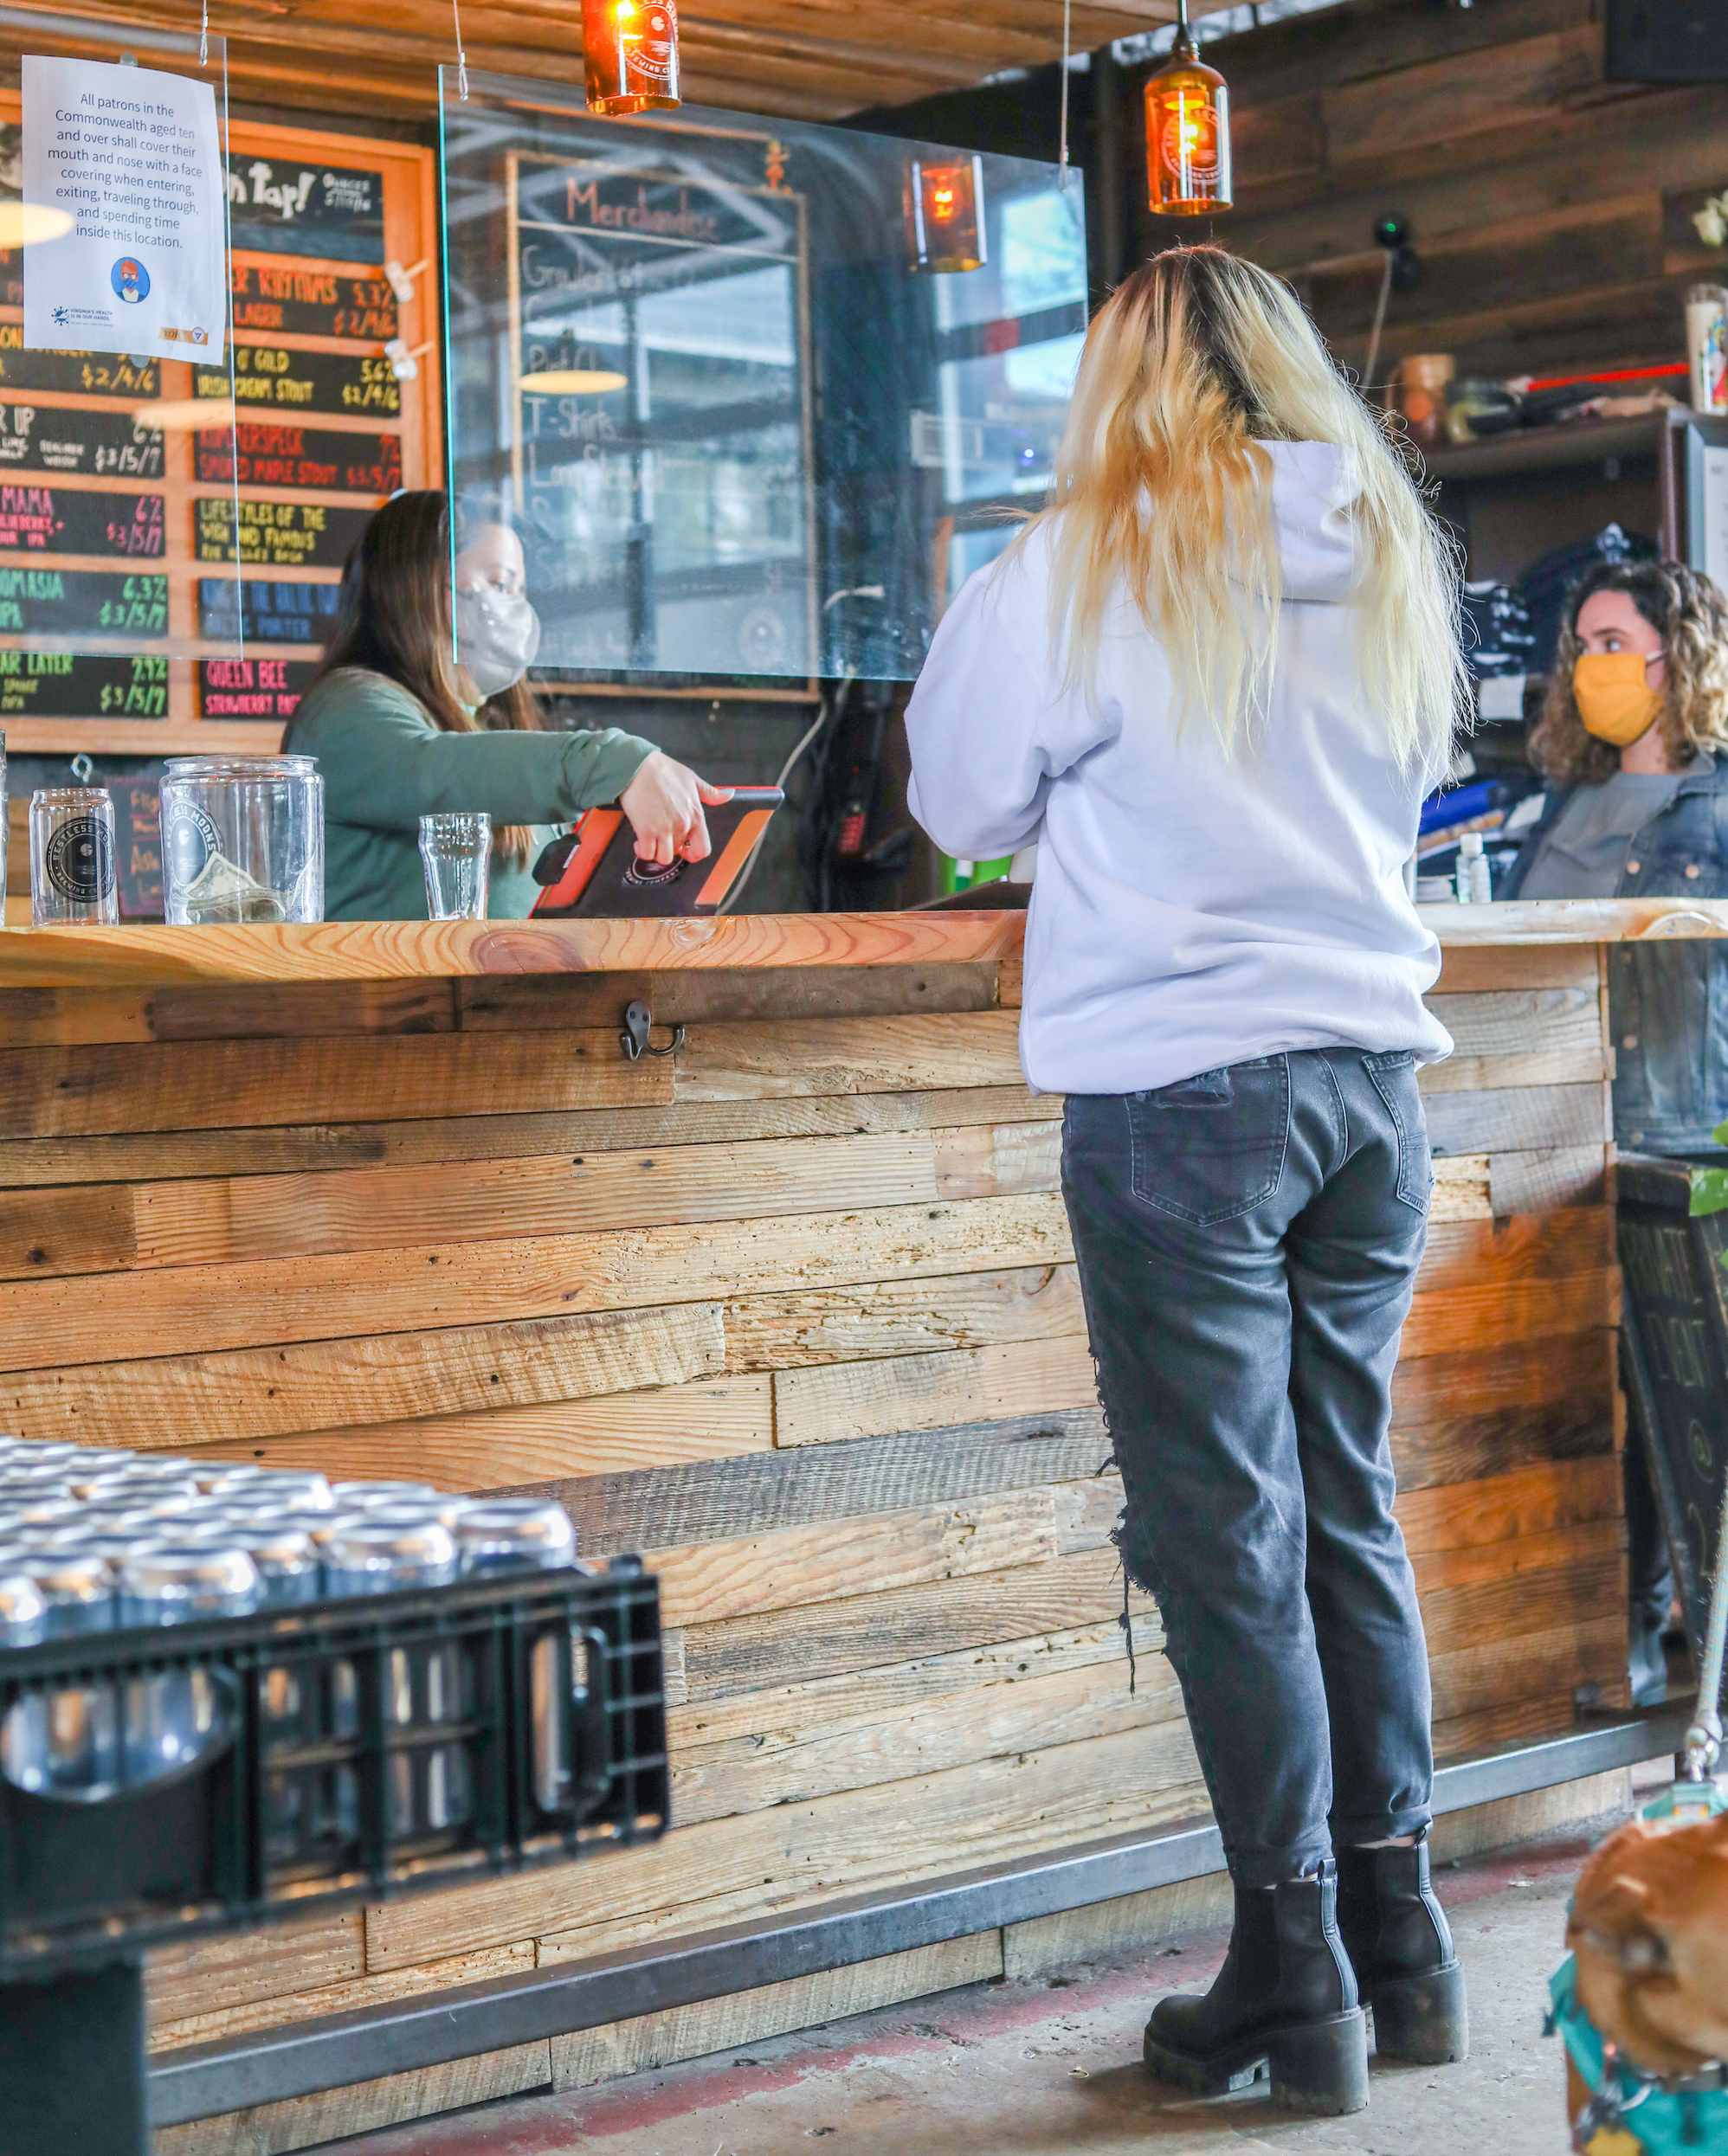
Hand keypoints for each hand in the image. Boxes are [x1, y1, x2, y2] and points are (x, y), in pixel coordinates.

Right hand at [619, 751, 732, 865]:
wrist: (638, 766)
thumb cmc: (663, 771)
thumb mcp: (692, 779)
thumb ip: (710, 793)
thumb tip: (729, 795)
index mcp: (696, 815)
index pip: (703, 849)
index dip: (692, 854)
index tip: (683, 849)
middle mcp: (683, 825)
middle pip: (677, 852)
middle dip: (668, 846)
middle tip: (660, 834)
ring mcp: (664, 829)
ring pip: (663, 858)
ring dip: (655, 851)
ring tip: (650, 838)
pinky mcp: (646, 830)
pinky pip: (646, 853)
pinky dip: (642, 850)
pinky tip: (639, 839)